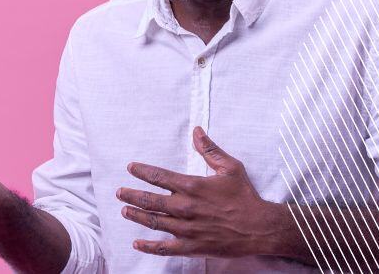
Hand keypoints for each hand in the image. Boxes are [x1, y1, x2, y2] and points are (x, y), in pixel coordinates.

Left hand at [116, 127, 277, 257]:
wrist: (259, 227)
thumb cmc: (245, 196)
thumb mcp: (231, 167)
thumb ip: (210, 149)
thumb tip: (197, 131)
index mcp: (192, 186)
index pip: (159, 176)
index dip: (142, 171)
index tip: (131, 168)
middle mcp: (185, 207)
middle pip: (150, 200)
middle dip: (131, 194)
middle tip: (119, 191)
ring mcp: (186, 228)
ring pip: (153, 221)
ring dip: (136, 215)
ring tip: (124, 209)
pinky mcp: (191, 246)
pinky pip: (164, 248)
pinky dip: (148, 246)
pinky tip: (137, 243)